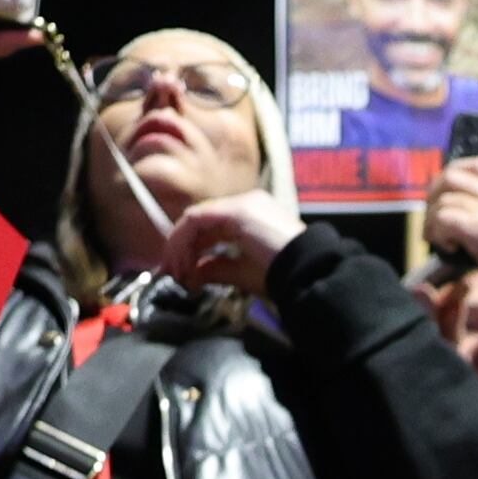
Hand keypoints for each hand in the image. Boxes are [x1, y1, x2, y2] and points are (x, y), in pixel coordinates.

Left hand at [164, 189, 306, 295]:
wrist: (305, 271)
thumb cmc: (281, 275)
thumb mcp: (243, 273)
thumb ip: (216, 270)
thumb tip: (194, 274)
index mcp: (251, 216)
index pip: (210, 228)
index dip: (191, 250)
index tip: (182, 274)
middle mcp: (245, 203)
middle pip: (199, 222)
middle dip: (181, 249)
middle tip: (172, 274)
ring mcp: (240, 204)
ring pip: (194, 219)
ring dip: (179, 246)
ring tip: (176, 272)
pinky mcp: (235, 210)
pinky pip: (196, 220)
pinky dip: (183, 241)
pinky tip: (181, 262)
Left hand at [423, 154, 477, 303]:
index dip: (455, 172)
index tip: (444, 192)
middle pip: (453, 177)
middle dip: (434, 194)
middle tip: (433, 216)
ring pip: (445, 201)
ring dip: (432, 220)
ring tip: (438, 238)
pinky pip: (445, 219)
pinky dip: (438, 232)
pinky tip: (447, 247)